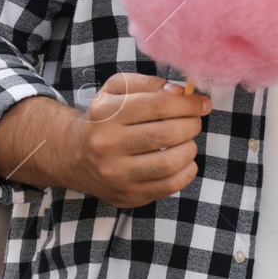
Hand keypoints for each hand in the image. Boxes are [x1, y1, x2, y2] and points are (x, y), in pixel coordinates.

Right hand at [66, 73, 211, 206]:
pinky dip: (187, 171)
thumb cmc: (105, 118)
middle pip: (167, 133)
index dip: (189, 103)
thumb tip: (180, 91)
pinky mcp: (127, 195)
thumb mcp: (117, 89)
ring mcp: (115, 174)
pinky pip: (168, 186)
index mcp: (106, 114)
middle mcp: (107, 145)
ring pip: (170, 162)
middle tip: (194, 122)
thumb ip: (149, 83)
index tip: (202, 104)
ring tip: (188, 141)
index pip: (159, 105)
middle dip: (192, 125)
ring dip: (190, 148)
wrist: (74, 156)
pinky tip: (184, 161)